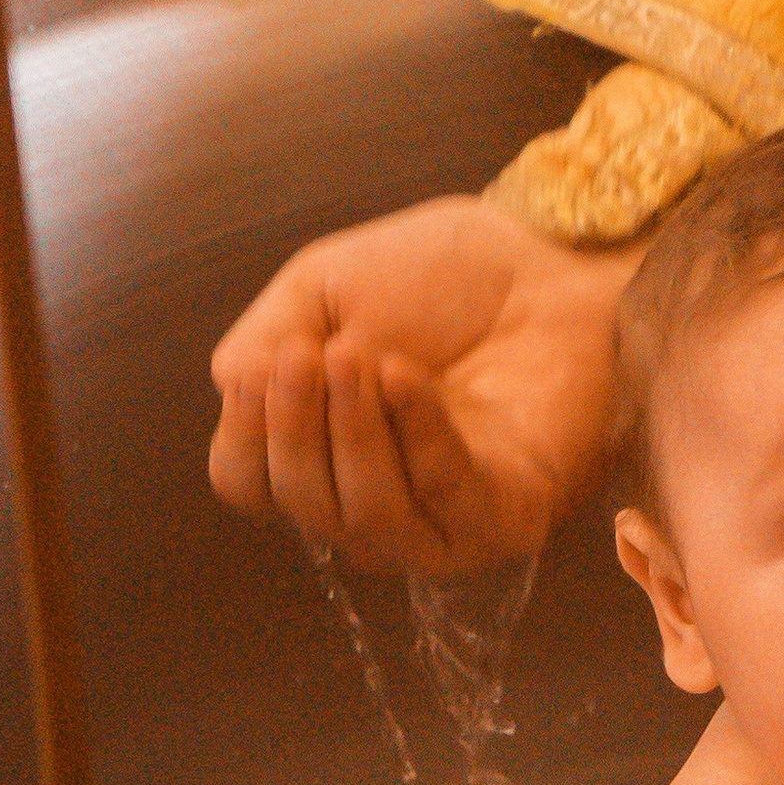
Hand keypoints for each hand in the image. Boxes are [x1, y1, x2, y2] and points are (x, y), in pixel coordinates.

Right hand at [210, 194, 639, 573]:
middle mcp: (371, 505)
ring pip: (366, 517)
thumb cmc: (440, 278)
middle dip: (297, 427)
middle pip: (302, 504)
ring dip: (354, 433)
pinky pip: (446, 497)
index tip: (265, 365)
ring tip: (360, 356)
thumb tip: (234, 389)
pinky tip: (404, 376)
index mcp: (321, 455)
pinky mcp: (507, 518)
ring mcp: (441, 524)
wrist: (549, 260)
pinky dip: (418, 434)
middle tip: (313, 353)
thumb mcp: (321, 291)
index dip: (245, 434)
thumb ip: (265, 340)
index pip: (248, 483)